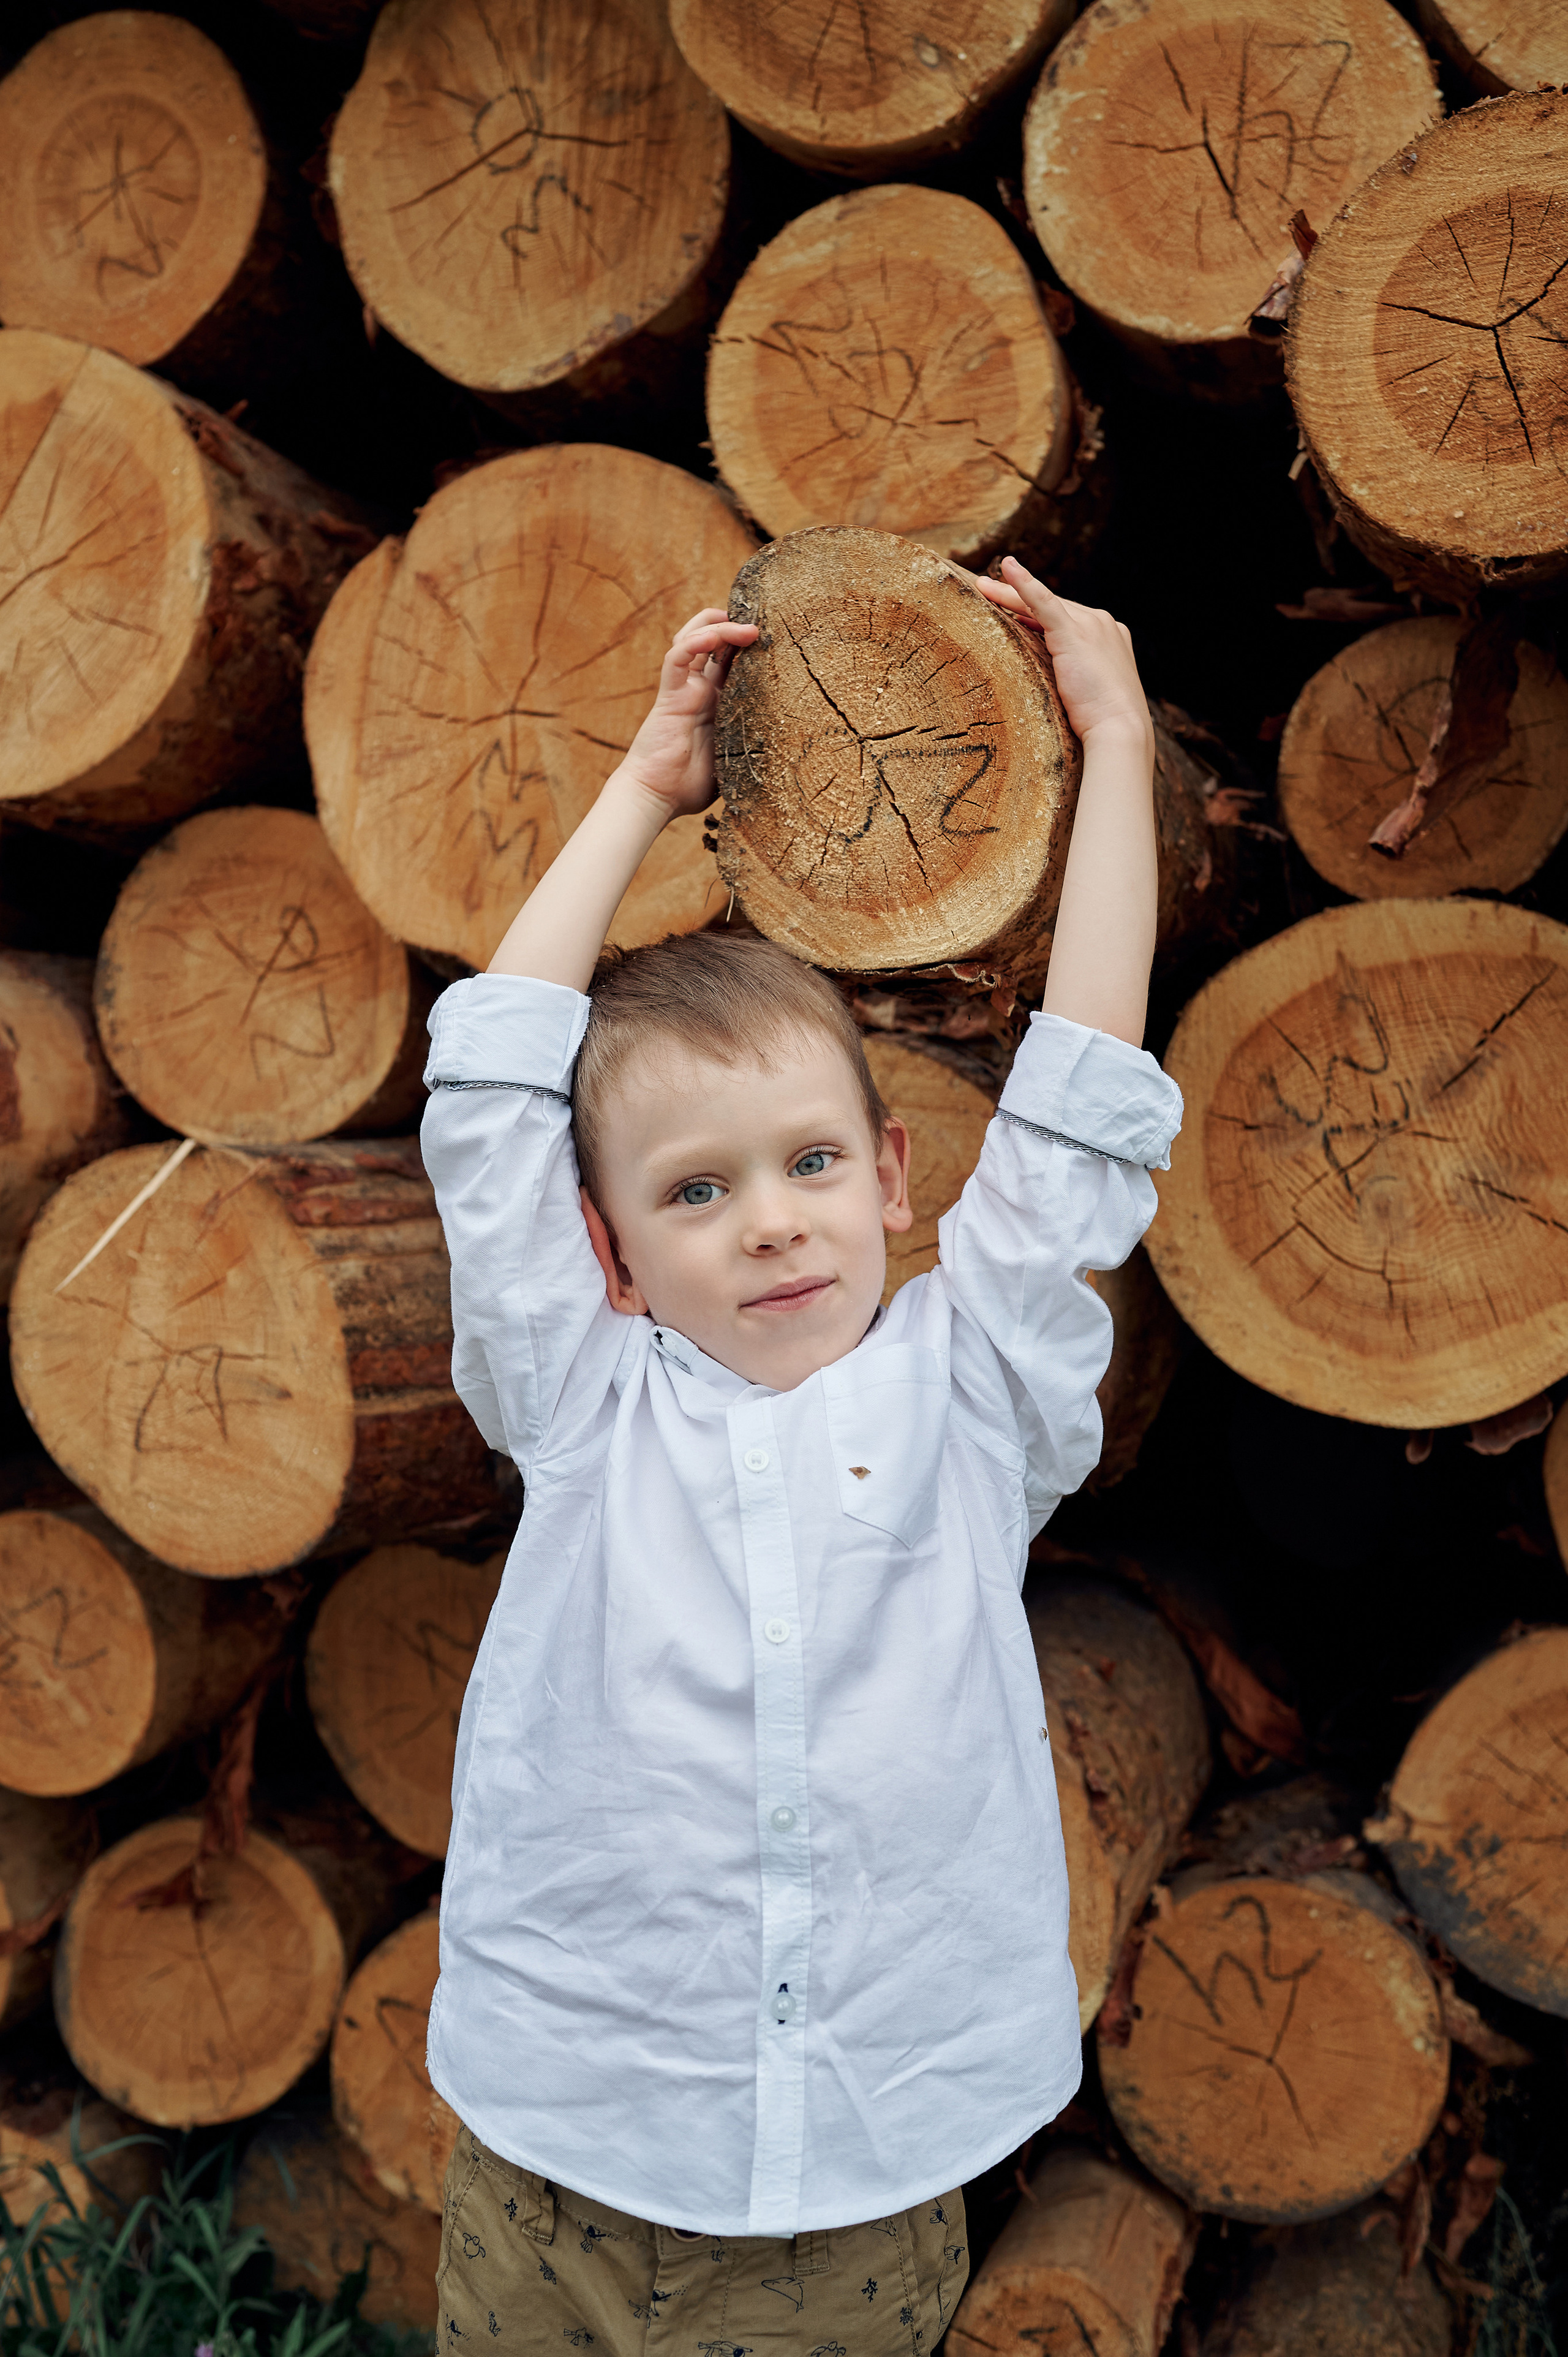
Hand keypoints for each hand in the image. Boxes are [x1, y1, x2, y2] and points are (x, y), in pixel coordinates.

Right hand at [618, 608, 759, 818]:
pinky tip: (712, 633)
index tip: (775, 637)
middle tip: (762, 622)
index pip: (733, 661)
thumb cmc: (689, 786)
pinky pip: (676, 659)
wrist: (657, 798)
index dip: (749, 645)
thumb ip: (753, 748)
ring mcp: (684, 690)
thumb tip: (791, 754)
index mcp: (717, 702)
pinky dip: (693, 642)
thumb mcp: (734, 761)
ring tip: (747, 626)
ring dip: (719, 627)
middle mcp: (700, 690)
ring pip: (694, 640)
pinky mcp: (670, 696)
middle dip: (736, 626)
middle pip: (714, 642)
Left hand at [969, 558, 1151, 748]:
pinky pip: (1042, 602)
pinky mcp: (1073, 632)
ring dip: (1009, 593)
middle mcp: (1102, 624)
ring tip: (982, 585)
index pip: (1067, 619)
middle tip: (988, 589)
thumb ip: (1076, 678)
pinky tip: (1007, 567)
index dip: (1037, 616)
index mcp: (1110, 636)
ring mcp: (1089, 624)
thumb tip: (1058, 684)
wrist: (1120, 729)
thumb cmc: (1106, 723)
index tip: (1015, 614)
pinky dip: (1024, 584)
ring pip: (1041, 603)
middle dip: (1018, 599)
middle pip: (1052, 607)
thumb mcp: (1091, 693)